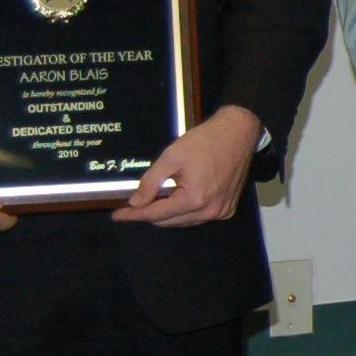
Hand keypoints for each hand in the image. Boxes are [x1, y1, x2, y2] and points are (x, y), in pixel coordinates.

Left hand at [113, 106, 262, 227]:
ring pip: (184, 221)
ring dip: (168, 213)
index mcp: (194, 200)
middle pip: (169, 221)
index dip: (134, 215)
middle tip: (134, 203)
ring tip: (157, 198)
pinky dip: (185, 211)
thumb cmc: (204, 142)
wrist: (238, 134)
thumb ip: (151, 182)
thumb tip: (136, 203)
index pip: (156, 214)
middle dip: (150, 214)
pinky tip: (179, 198)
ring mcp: (221, 212)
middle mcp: (209, 211)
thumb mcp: (171, 157)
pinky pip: (199, 217)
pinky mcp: (227, 209)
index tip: (116, 215)